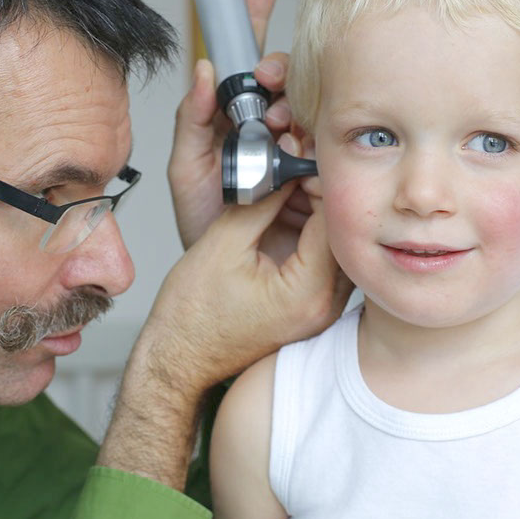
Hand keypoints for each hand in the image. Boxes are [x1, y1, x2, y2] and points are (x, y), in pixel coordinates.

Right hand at [99, 181, 352, 487]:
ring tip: (289, 189)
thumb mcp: (224, 243)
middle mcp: (325, 307)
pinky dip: (309, 237)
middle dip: (320, 196)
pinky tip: (287, 217)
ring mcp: (321, 312)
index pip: (332, 221)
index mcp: (309, 292)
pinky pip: (323, 265)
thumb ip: (261, 200)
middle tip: (296, 169)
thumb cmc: (192, 315)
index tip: (297, 160)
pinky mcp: (310, 311)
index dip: (317, 183)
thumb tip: (284, 166)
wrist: (179, 358)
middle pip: (340, 234)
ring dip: (316, 215)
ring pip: (335, 248)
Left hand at [169, 0, 307, 255]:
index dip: (255, 18)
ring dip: (296, 106)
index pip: (250, 60)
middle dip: (278, 68)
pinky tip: (302, 146)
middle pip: (287, 78)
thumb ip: (192, 120)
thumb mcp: (187, 171)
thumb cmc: (204, 227)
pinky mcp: (321, 177)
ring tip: (277, 124)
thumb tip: (204, 68)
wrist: (228, 278)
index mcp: (237, 119)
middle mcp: (270, 129)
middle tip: (266, 80)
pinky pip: (326, 146)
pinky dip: (315, 140)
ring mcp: (298, 151)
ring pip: (310, 107)